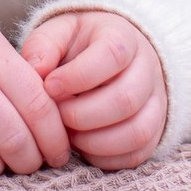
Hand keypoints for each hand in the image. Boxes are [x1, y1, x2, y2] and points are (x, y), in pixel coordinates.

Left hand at [20, 10, 166, 170]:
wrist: (113, 54)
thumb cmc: (80, 45)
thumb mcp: (60, 32)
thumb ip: (44, 45)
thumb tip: (35, 69)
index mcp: (123, 37)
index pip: (112, 55)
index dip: (78, 76)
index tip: (49, 86)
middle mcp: (147, 70)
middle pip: (125, 99)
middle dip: (82, 115)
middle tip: (56, 116)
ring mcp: (155, 102)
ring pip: (136, 131)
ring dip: (95, 141)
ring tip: (67, 134)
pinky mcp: (154, 131)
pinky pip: (138, 154)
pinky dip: (106, 158)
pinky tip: (83, 146)